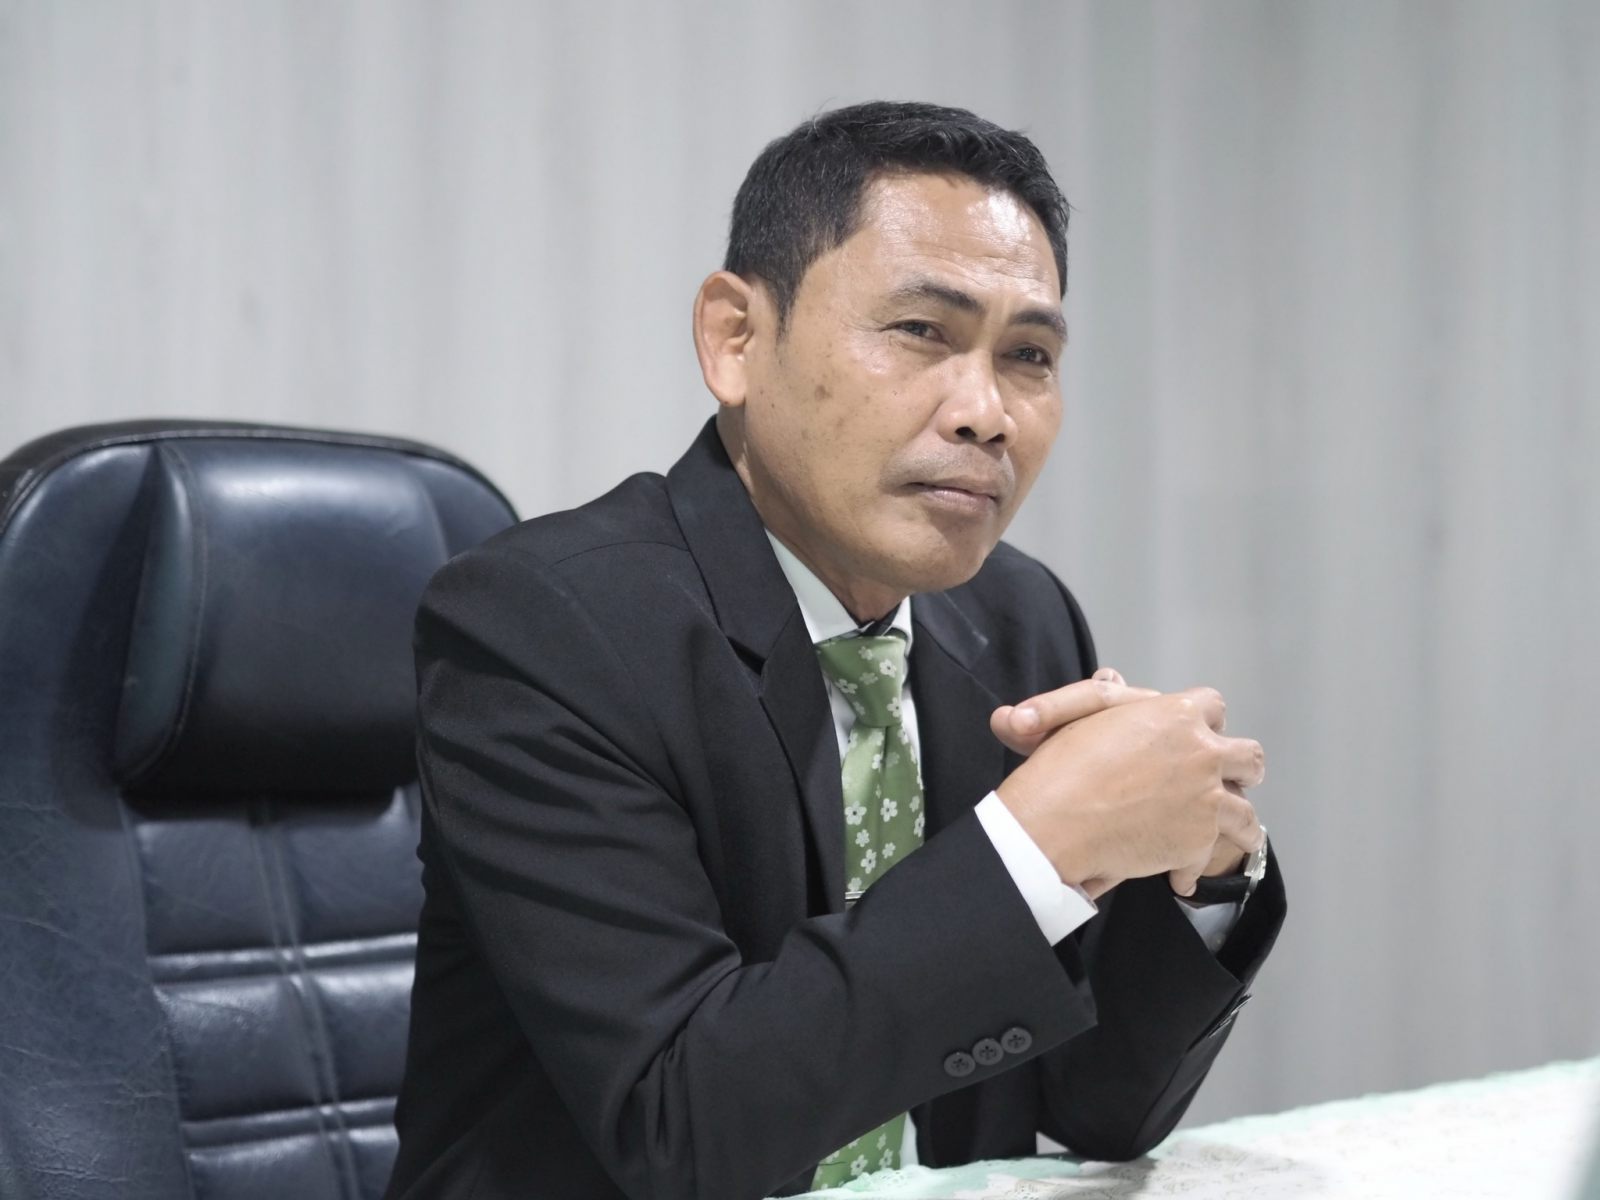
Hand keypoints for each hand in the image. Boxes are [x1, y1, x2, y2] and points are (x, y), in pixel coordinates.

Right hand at [993, 675, 1265, 898]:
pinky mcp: (1199, 842)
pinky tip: (1183, 876)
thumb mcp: (1079, 713)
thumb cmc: (1060, 765)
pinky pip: (1212, 854)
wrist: (1055, 822)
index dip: (1205, 723)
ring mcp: (1207, 800)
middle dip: (1240, 769)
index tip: (1199, 737)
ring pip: (1245, 813)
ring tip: (1236, 836)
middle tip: (1228, 781)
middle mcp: (1203, 754)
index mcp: (1177, 715)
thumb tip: (1112, 676)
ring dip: (1239, 824)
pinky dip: (1195, 867)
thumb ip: (1104, 696)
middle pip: (1248, 758)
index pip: (1214, 706)